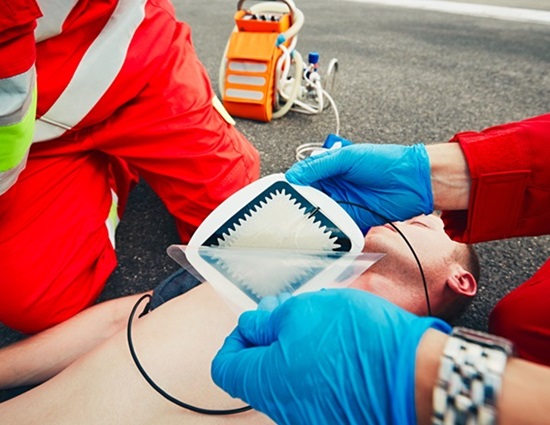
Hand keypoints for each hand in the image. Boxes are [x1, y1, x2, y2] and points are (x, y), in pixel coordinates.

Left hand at [211, 289, 449, 424]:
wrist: (414, 375)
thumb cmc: (357, 341)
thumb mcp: (303, 312)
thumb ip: (268, 320)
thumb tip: (252, 324)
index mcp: (264, 382)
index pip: (225, 365)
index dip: (236, 337)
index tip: (255, 321)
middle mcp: (281, 409)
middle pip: (257, 372)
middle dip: (268, 338)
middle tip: (291, 314)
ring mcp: (308, 417)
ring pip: (286, 379)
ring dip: (293, 350)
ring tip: (319, 326)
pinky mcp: (333, 416)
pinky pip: (311, 390)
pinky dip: (314, 366)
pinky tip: (336, 347)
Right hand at [285, 141, 433, 232]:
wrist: (413, 180)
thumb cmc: (384, 161)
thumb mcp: (348, 157)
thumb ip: (319, 166)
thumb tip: (293, 175)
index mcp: (330, 169)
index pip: (304, 179)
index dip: (291, 187)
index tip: (278, 194)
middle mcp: (334, 188)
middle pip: (309, 200)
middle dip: (297, 207)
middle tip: (284, 215)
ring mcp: (343, 205)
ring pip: (320, 216)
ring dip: (311, 221)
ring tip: (298, 227)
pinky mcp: (353, 221)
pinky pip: (336, 228)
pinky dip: (327, 232)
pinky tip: (318, 235)